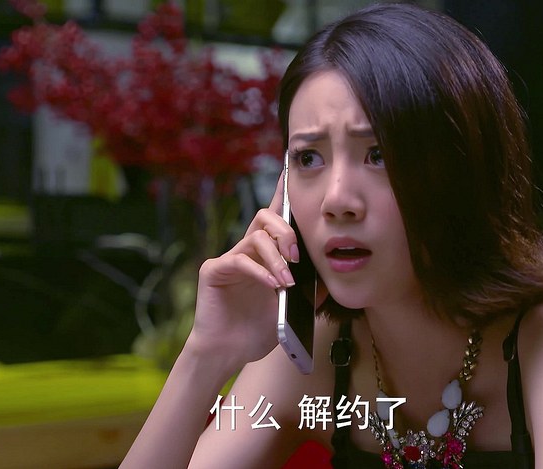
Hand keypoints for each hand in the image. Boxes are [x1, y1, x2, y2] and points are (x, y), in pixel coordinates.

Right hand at [185, 172, 298, 369]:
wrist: (228, 353)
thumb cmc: (256, 330)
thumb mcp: (290, 309)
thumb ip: (307, 292)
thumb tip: (329, 279)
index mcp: (265, 255)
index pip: (275, 217)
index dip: (282, 193)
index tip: (291, 169)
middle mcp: (246, 250)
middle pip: (265, 217)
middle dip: (286, 231)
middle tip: (298, 255)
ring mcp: (229, 258)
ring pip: (255, 237)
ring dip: (276, 257)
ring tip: (286, 281)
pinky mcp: (214, 271)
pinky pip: (239, 260)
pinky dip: (259, 272)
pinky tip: (271, 285)